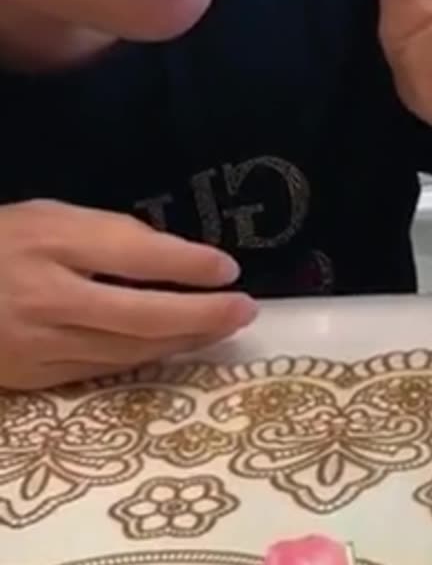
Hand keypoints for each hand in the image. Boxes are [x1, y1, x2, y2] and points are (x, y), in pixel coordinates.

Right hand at [0, 200, 256, 390]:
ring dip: (184, 340)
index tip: (227, 267)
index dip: (187, 262)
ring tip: (224, 327)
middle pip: (140, 313)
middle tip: (246, 308)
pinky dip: (147, 357)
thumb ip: (108, 233)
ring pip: (128, 349)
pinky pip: (104, 368)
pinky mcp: (32, 376)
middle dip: (203, 314)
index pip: (131, 253)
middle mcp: (42, 296)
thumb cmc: (0, 243)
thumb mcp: (48, 217)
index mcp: (46, 241)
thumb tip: (177, 257)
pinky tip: (177, 345)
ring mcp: (36, 343)